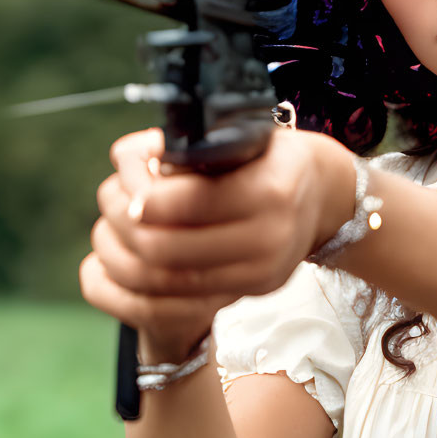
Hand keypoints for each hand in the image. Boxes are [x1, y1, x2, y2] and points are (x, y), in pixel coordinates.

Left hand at [79, 125, 354, 362]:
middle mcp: (271, 235)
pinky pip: (190, 299)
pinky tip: (134, 263)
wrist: (324, 193)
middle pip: (172, 251)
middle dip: (129, 232)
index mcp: (268, 189)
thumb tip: (133, 164)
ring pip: (172, 283)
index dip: (148, 199)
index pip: (190, 203)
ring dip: (130, 263)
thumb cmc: (274, 155)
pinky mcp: (257, 290)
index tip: (126, 191)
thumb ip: (195, 152)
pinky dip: (151, 285)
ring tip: (114, 237)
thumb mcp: (244, 138)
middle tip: (112, 212)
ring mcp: (265, 271)